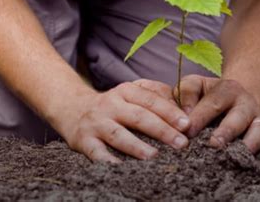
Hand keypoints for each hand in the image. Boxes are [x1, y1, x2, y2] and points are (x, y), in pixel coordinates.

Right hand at [55, 80, 190, 162]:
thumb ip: (155, 94)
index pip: (150, 100)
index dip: (169, 111)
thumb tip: (183, 106)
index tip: (187, 124)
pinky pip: (97, 153)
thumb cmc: (114, 104)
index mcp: (125, 91)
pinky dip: (109, 161)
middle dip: (162, 130)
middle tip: (181, 143)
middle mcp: (110, 104)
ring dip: (137, 146)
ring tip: (155, 156)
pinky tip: (123, 169)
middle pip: (138, 116)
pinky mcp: (84, 140)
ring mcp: (96, 122)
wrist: (72, 108)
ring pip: (118, 134)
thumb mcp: (131, 92)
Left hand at [174, 75, 259, 159]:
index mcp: (227, 90)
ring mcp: (258, 119)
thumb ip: (186, 93)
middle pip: (239, 117)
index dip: (200, 117)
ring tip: (236, 157)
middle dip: (227, 131)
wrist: (238, 96)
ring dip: (250, 144)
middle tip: (214, 144)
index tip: (187, 131)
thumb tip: (184, 117)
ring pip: (259, 130)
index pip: (213, 102)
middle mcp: (246, 104)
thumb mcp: (196, 85)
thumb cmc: (208, 94)